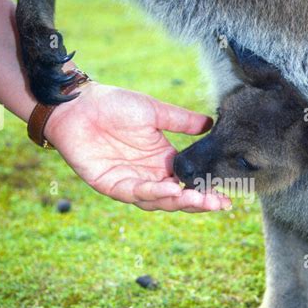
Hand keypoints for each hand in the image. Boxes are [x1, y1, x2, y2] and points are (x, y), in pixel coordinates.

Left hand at [44, 82, 231, 211]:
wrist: (78, 104)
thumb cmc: (113, 105)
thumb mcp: (155, 111)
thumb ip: (182, 120)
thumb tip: (211, 122)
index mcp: (162, 161)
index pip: (188, 183)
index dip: (206, 191)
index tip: (228, 196)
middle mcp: (149, 176)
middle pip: (177, 198)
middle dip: (198, 202)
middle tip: (219, 203)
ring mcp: (130, 183)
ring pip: (159, 202)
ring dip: (179, 201)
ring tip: (198, 198)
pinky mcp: (111, 186)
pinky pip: (136, 194)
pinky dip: (155, 193)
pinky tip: (171, 189)